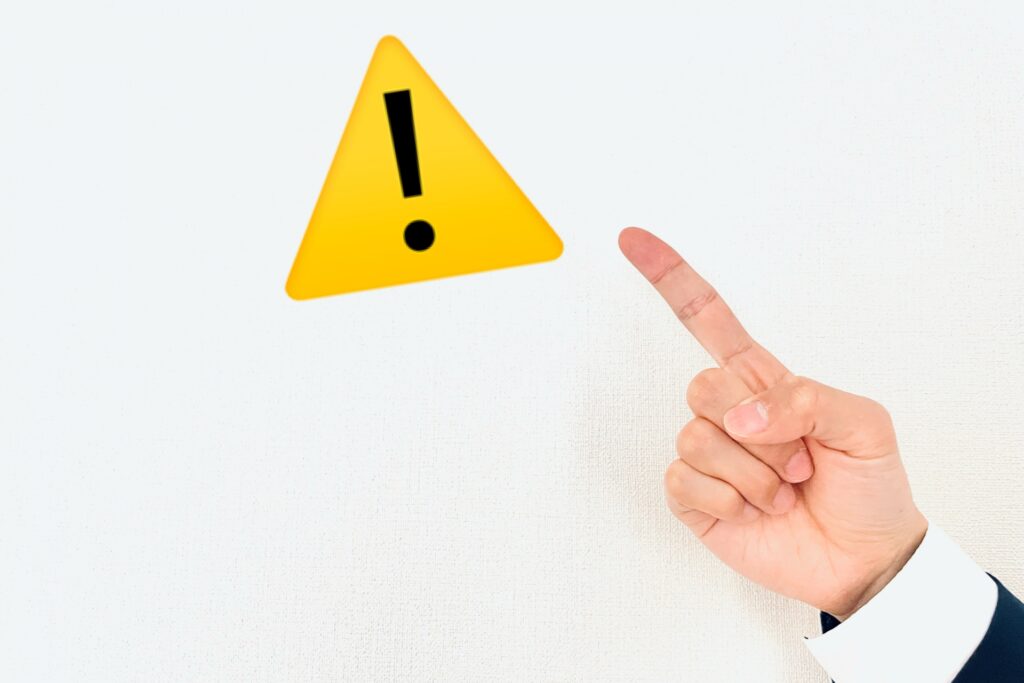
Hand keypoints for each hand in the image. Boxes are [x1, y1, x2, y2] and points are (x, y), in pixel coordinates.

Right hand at [618, 227, 927, 620]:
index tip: (633, 241)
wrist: (864, 560)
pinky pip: (684, 480)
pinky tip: (754, 510)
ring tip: (784, 490)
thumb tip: (740, 415)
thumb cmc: (869, 487)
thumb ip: (805, 400)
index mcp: (764, 381)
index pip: (708, 320)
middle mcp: (729, 413)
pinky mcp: (695, 498)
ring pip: (696, 438)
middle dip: (757, 427)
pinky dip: (730, 500)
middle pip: (700, 386)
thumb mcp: (865, 425)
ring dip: (753, 473)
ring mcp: (709, 456)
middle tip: (798, 458)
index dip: (671, 278)